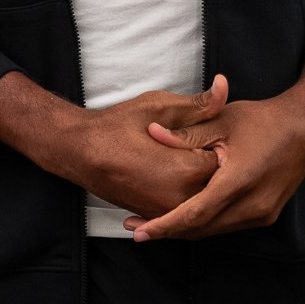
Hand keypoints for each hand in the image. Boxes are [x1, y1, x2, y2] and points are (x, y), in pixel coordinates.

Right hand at [64, 79, 226, 217]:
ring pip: (201, 196)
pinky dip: (183, 193)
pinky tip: (168, 175)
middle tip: (188, 144)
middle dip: (208, 162)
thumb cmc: (117, 126)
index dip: (214, 141)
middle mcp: (181, 198)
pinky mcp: (156, 217)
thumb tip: (224, 86)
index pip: (224, 157)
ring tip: (175, 158)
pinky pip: (183, 208)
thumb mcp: (160, 106)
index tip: (201, 131)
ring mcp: (168, 211)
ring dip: (198, 179)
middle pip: (215, 181)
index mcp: (187, 170)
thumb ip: (198, 104)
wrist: (80, 151)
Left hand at [125, 87, 304, 240]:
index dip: (164, 225)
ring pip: (214, 230)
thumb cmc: (262, 120)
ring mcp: (262, 214)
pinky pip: (227, 225)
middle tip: (135, 227)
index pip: (193, 214)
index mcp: (238, 182)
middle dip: (168, 230)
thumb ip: (185, 134)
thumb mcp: (220, 121)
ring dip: (185, 229)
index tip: (138, 233)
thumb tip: (150, 132)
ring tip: (153, 224)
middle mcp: (252, 206)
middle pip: (201, 229)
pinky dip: (204, 223)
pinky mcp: (266, 215)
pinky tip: (184, 216)